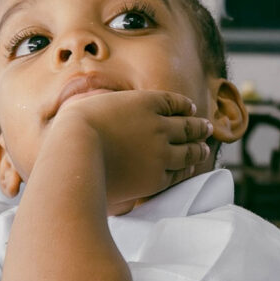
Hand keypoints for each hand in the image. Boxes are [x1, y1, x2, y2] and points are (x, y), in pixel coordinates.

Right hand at [50, 90, 211, 203]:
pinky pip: (179, 173)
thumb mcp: (88, 103)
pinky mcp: (156, 178)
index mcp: (144, 102)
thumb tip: (100, 105)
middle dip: (198, 127)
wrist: (76, 154)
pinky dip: (187, 169)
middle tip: (206, 128)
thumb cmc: (73, 128)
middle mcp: (158, 125)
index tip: (190, 109)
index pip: (172, 102)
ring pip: (189, 150)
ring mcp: (160, 152)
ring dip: (199, 148)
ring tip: (204, 149)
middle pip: (187, 126)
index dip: (184, 106)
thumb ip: (103, 104)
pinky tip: (189, 167)